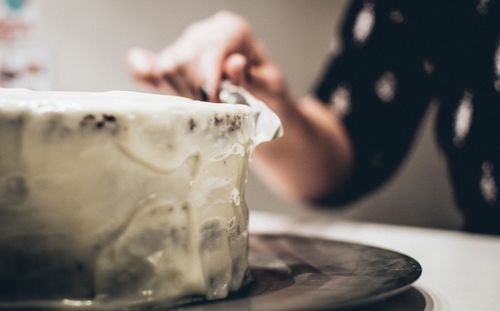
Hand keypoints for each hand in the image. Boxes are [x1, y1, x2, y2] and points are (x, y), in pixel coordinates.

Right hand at [127, 11, 289, 111]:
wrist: (261, 96)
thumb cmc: (268, 90)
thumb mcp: (271, 85)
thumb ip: (254, 77)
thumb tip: (233, 63)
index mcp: (232, 30)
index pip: (210, 49)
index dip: (210, 78)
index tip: (213, 103)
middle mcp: (204, 33)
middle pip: (185, 59)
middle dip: (196, 90)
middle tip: (211, 111)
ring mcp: (184, 46)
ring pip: (167, 67)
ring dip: (180, 93)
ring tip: (199, 106)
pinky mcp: (170, 63)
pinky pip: (145, 64)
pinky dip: (142, 70)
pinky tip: (146, 76)